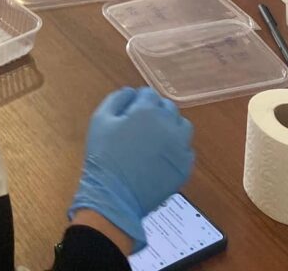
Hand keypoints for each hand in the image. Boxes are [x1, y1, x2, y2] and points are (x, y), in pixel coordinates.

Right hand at [70, 87, 194, 250]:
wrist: (115, 196)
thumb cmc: (105, 156)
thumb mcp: (100, 120)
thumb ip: (117, 99)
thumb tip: (131, 92)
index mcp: (148, 111)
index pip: (150, 94)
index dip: (138, 101)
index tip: (131, 112)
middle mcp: (168, 125)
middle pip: (168, 107)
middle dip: (155, 111)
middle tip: (141, 125)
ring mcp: (179, 147)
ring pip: (182, 126)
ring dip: (171, 127)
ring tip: (155, 138)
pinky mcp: (184, 167)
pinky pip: (187, 150)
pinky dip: (177, 149)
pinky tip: (162, 156)